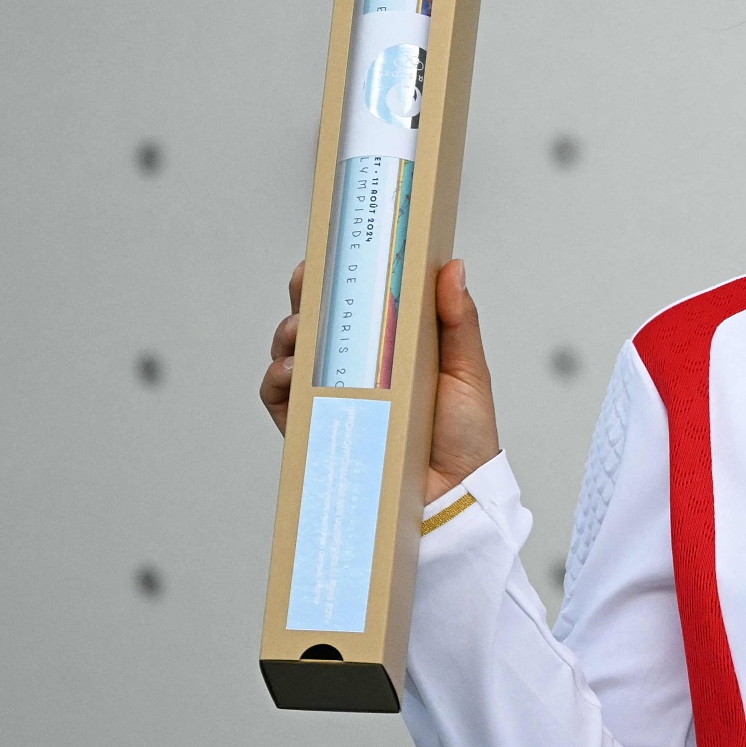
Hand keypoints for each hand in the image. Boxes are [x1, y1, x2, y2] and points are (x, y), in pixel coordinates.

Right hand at [259, 258, 501, 504]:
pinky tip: (292, 370)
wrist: (451, 496)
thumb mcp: (467, 370)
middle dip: (306, 296)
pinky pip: (281, 397)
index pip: (359, 302)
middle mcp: (358, 368)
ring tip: (303, 330)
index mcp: (393, 346)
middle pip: (318, 321)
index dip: (340, 275)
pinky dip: (278, 379)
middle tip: (308, 281)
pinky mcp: (312, 428)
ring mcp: (333, 396)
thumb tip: (452, 266)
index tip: (334, 250)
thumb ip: (458, 320)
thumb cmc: (464, 436)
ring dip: (290, 333)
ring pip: (293, 352)